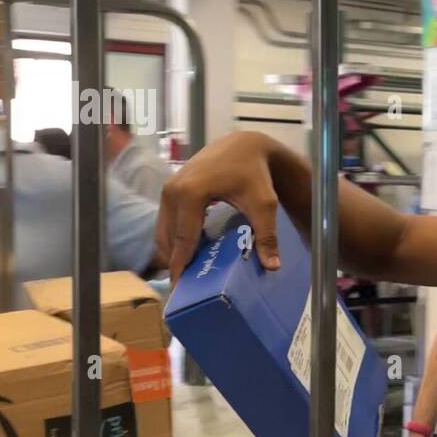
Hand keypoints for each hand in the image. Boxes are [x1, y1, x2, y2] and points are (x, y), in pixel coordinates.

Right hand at [156, 131, 284, 282]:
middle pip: (169, 238)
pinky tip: (187, 254)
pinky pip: (167, 221)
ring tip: (185, 275)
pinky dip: (174, 238)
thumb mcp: (263, 204)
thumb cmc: (254, 174)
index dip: (180, 267)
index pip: (183, 240)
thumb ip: (266, 235)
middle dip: (175, 263)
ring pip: (164, 231)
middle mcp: (172, 191)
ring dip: (173, 252)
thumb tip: (272, 267)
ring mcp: (168, 188)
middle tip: (184, 289)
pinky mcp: (170, 188)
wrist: (245, 145)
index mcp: (190, 195)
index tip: (179, 291)